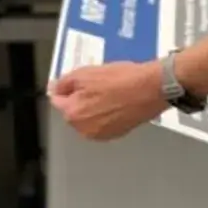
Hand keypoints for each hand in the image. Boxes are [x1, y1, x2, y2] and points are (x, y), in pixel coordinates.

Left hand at [48, 61, 168, 140]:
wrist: (152, 88)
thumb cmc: (121, 79)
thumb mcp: (87, 72)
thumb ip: (65, 82)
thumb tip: (54, 89)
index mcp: (73, 113)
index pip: (58, 100)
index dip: (66, 88)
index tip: (78, 81)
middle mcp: (84, 129)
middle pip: (74, 111)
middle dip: (81, 98)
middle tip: (98, 84)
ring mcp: (102, 134)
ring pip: (90, 117)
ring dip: (95, 107)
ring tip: (111, 92)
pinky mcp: (118, 134)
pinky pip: (104, 123)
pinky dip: (108, 114)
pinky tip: (119, 101)